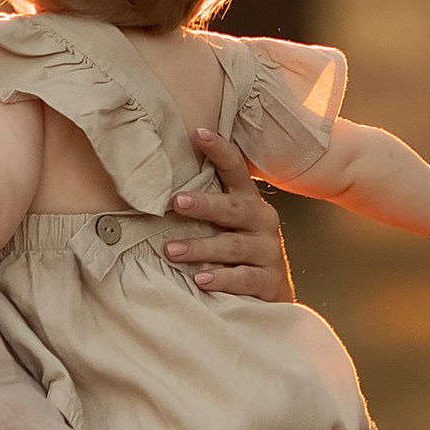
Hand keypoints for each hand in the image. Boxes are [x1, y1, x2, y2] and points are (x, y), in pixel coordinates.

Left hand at [163, 126, 293, 301]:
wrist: (273, 296)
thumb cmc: (239, 253)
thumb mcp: (228, 225)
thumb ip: (205, 206)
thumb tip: (155, 186)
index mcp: (248, 201)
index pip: (236, 169)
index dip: (219, 151)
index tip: (198, 133)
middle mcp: (262, 221)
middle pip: (232, 208)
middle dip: (203, 204)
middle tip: (175, 202)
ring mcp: (269, 252)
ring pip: (233, 246)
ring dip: (200, 247)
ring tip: (171, 250)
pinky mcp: (269, 282)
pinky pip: (244, 279)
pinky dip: (221, 278)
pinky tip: (200, 279)